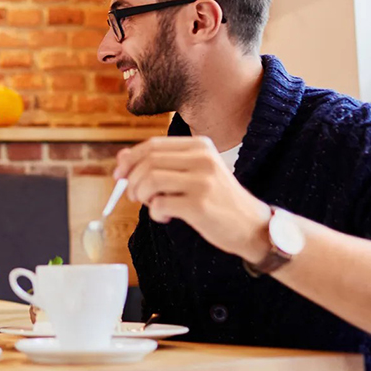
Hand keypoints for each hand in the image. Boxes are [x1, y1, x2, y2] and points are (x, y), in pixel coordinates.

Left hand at [113, 136, 269, 260]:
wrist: (252, 226)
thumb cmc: (218, 199)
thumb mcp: (194, 173)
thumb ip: (162, 163)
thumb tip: (121, 158)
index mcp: (200, 146)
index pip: (153, 145)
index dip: (130, 159)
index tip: (119, 174)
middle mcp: (202, 159)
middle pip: (148, 161)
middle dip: (131, 180)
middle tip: (132, 195)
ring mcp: (202, 181)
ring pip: (150, 180)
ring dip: (141, 195)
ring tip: (150, 204)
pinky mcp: (199, 205)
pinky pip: (159, 204)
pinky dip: (155, 213)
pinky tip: (166, 217)